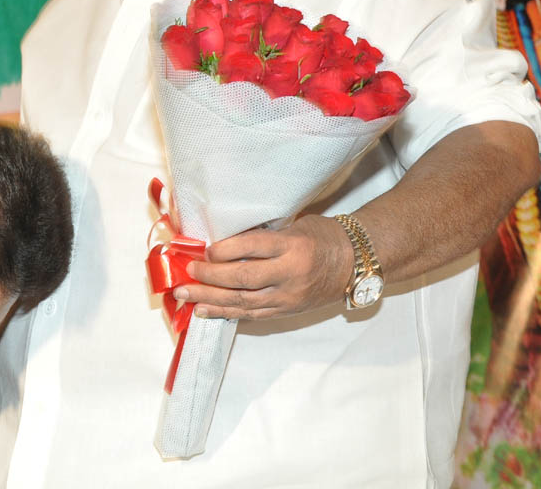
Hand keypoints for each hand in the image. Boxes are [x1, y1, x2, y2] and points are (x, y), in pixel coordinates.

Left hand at [176, 214, 353, 320]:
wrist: (355, 263)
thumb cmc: (322, 237)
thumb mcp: (295, 226)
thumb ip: (264, 236)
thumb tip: (223, 241)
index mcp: (293, 246)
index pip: (252, 248)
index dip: (225, 250)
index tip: (205, 250)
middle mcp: (290, 273)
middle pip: (243, 279)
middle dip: (210, 277)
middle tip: (188, 273)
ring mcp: (288, 296)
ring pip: (243, 301)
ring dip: (210, 299)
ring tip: (185, 295)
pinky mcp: (286, 310)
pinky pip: (252, 314)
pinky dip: (226, 312)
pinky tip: (205, 310)